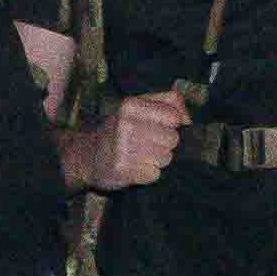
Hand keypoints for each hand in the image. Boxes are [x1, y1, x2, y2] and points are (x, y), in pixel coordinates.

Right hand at [70, 89, 185, 194]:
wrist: (88, 155)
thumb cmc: (120, 128)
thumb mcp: (140, 104)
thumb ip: (169, 101)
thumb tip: (188, 118)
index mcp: (131, 105)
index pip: (173, 117)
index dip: (169, 124)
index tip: (156, 126)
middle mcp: (126, 124)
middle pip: (172, 139)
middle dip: (163, 144)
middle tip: (145, 143)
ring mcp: (123, 149)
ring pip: (166, 158)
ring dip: (156, 160)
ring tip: (139, 155)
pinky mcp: (123, 170)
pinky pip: (154, 174)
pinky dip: (147, 174)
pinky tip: (134, 167)